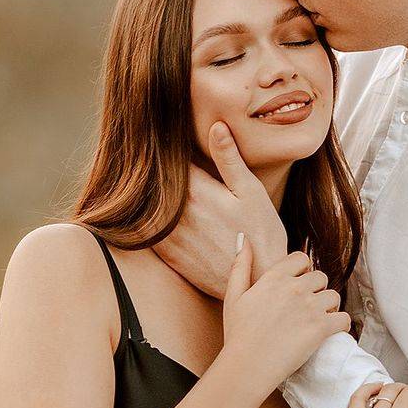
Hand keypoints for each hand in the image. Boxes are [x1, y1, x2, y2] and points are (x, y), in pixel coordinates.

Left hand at [154, 122, 286, 294]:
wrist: (256, 282)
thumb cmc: (260, 234)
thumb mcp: (251, 191)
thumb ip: (229, 159)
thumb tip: (216, 125)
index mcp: (195, 190)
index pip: (171, 160)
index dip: (169, 147)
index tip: (166, 136)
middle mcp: (175, 212)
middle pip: (157, 182)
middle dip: (158, 170)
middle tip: (158, 156)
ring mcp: (168, 235)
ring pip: (149, 206)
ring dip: (151, 195)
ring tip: (154, 183)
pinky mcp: (167, 254)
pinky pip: (147, 230)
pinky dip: (149, 219)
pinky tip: (158, 214)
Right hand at [222, 236, 350, 392]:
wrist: (246, 366)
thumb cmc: (238, 334)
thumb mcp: (234, 296)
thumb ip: (240, 265)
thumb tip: (242, 237)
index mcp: (274, 278)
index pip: (301, 258)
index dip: (303, 270)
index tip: (298, 284)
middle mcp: (294, 288)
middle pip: (320, 277)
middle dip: (316, 290)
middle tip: (308, 307)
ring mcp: (309, 307)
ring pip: (334, 296)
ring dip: (329, 307)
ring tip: (318, 319)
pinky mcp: (321, 328)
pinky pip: (344, 318)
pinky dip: (340, 325)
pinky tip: (330, 331)